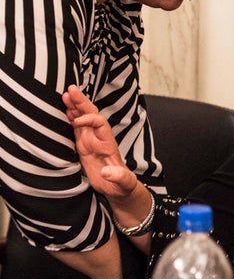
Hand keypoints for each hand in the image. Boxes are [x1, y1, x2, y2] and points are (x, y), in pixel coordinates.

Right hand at [63, 85, 137, 199]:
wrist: (119, 188)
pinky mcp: (84, 146)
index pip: (100, 124)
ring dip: (75, 106)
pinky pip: (77, 128)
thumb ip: (119, 177)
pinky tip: (65, 109)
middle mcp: (100, 138)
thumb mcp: (124, 183)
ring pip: (83, 118)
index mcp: (109, 143)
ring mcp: (92, 140)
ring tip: (65, 94)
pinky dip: (71, 118)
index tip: (76, 122)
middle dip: (82, 102)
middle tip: (70, 89)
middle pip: (92, 115)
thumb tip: (108, 172)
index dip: (89, 119)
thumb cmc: (122, 185)